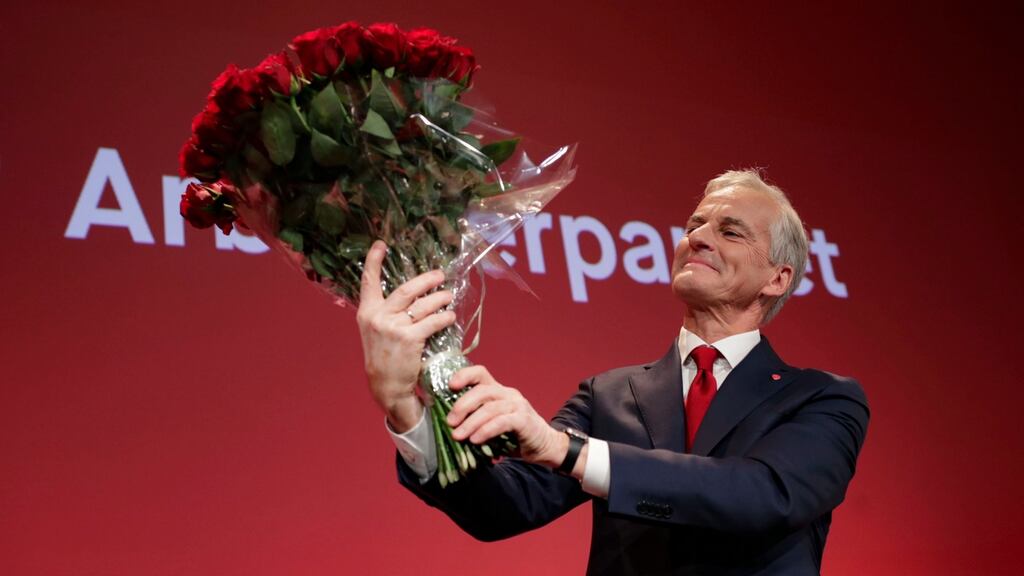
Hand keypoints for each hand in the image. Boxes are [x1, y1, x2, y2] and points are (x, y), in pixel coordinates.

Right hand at [356, 240, 456, 431]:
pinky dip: (444, 318)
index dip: (374, 261)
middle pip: (406, 289)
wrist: (386, 386)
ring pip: (423, 304)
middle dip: (426, 280)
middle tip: (440, 275)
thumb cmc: (385, 357)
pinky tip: (450, 317)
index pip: (368, 281)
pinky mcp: (409, 338)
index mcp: (367, 312)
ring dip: (440, 299)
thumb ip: (386, 312)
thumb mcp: (376, 332)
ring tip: (449, 297)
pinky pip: (433, 321)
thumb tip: (412, 294)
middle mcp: (378, 316)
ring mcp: (393, 327)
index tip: (380, 244)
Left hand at [447, 366, 568, 468]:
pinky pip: (502, 422)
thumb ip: (475, 421)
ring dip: (471, 423)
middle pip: (482, 390)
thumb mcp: (491, 424)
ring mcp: (518, 405)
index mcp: (498, 391)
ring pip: (490, 408)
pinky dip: (486, 430)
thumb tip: (450, 427)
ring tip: (458, 436)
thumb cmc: (513, 436)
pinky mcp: (524, 420)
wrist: (544, 446)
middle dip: (462, 405)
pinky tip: (475, 440)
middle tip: (450, 422)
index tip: (449, 386)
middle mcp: (508, 393)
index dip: (464, 375)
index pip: (480, 373)